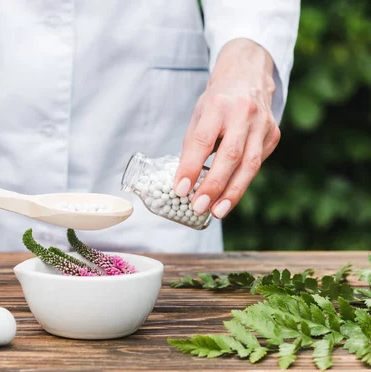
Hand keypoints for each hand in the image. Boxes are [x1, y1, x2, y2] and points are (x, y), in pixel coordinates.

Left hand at [173, 39, 280, 218]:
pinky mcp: (274, 135)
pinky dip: (241, 182)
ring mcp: (263, 124)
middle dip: (214, 185)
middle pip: (230, 156)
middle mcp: (243, 114)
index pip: (203, 141)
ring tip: (217, 211)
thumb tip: (184, 182)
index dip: (191, 167)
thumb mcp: (199, 115)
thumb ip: (192, 146)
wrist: (248, 76)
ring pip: (249, 164)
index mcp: (218, 106)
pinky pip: (257, 163)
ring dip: (232, 192)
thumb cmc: (218, 101)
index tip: (180, 189)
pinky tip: (229, 196)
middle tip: (198, 207)